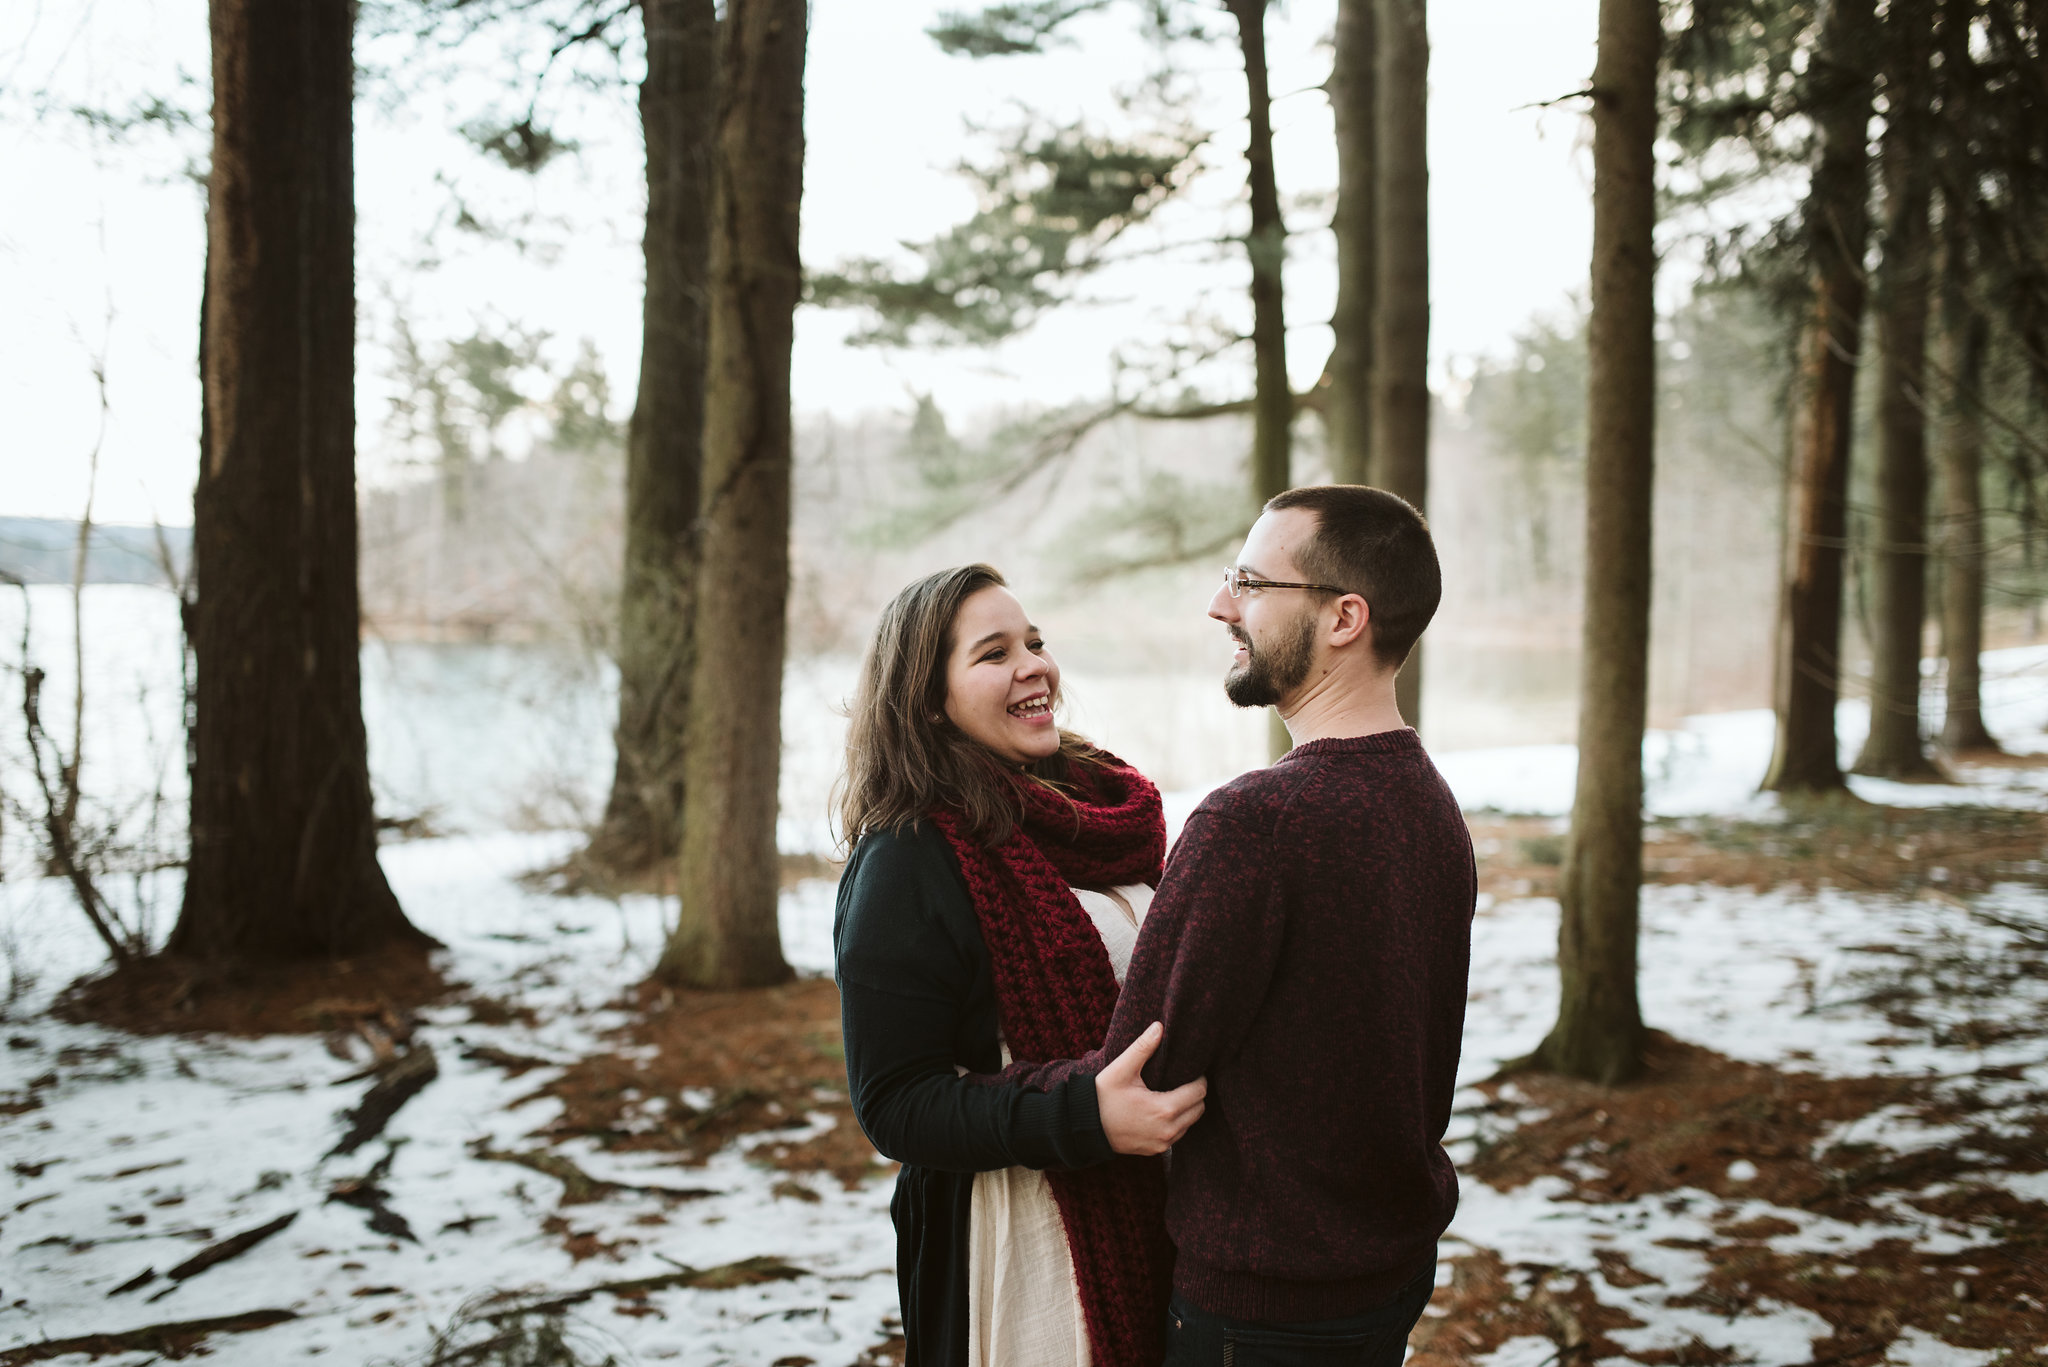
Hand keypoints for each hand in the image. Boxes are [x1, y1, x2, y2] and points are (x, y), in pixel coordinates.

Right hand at [1095, 1021, 1206, 1155]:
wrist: (1083, 1126)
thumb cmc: (1102, 1096)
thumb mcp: (1121, 1069)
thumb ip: (1143, 1047)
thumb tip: (1159, 1026)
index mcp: (1163, 1109)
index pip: (1199, 1092)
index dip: (1199, 1078)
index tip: (1190, 1069)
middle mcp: (1167, 1130)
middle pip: (1199, 1109)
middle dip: (1195, 1093)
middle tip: (1183, 1080)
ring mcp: (1162, 1144)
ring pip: (1190, 1123)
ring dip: (1187, 1109)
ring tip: (1173, 1093)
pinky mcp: (1156, 1150)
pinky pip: (1177, 1135)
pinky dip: (1176, 1122)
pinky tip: (1162, 1109)